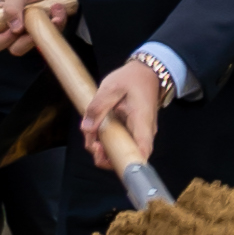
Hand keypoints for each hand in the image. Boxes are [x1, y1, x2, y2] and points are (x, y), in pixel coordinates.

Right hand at [0, 0, 63, 54]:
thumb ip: (12, 8)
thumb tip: (14, 29)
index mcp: (2, 20)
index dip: (2, 40)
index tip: (14, 30)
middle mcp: (17, 29)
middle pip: (16, 49)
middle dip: (27, 40)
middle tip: (33, 24)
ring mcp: (35, 31)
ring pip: (37, 45)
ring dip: (45, 29)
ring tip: (52, 10)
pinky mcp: (52, 29)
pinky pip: (56, 34)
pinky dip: (59, 21)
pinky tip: (59, 8)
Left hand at [82, 57, 167, 172]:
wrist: (147, 73)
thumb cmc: (133, 78)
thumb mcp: (111, 87)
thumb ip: (97, 108)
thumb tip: (87, 129)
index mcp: (142, 122)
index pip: (141, 151)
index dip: (127, 162)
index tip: (109, 158)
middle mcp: (144, 132)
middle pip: (129, 156)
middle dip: (106, 157)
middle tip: (92, 144)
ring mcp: (138, 133)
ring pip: (122, 152)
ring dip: (103, 150)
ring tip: (90, 136)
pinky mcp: (131, 131)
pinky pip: (120, 144)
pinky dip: (106, 143)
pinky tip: (95, 133)